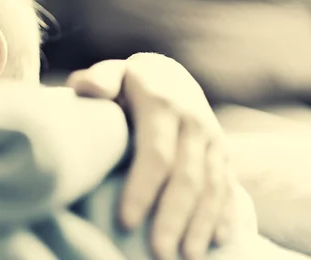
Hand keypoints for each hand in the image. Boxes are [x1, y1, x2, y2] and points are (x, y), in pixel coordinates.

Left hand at [67, 53, 234, 259]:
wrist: (171, 75)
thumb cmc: (129, 82)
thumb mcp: (113, 73)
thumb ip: (99, 80)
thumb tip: (86, 88)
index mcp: (162, 104)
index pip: (155, 153)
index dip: (142, 188)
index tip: (125, 221)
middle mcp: (193, 123)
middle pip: (187, 177)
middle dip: (173, 217)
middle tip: (158, 252)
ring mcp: (213, 139)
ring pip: (212, 187)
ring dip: (201, 224)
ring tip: (188, 256)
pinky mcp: (224, 153)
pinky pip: (229, 186)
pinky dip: (225, 214)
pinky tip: (217, 241)